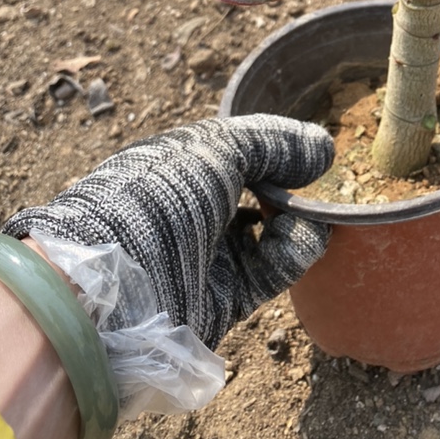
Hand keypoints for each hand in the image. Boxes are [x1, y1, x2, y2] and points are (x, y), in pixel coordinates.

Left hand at [3, 115, 333, 348]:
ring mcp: (211, 252)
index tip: (310, 146)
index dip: (275, 145)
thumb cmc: (157, 197)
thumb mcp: (215, 148)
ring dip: (299, 217)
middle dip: (292, 182)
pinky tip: (304, 234)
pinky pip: (275, 268)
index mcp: (181, 163)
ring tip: (310, 210)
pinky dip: (296, 250)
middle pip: (258, 189)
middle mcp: (195, 207)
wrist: (115, 289)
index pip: (238, 149)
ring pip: (273, 229)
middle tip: (318, 178)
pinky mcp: (227, 296)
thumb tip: (325, 149)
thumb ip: (272, 142)